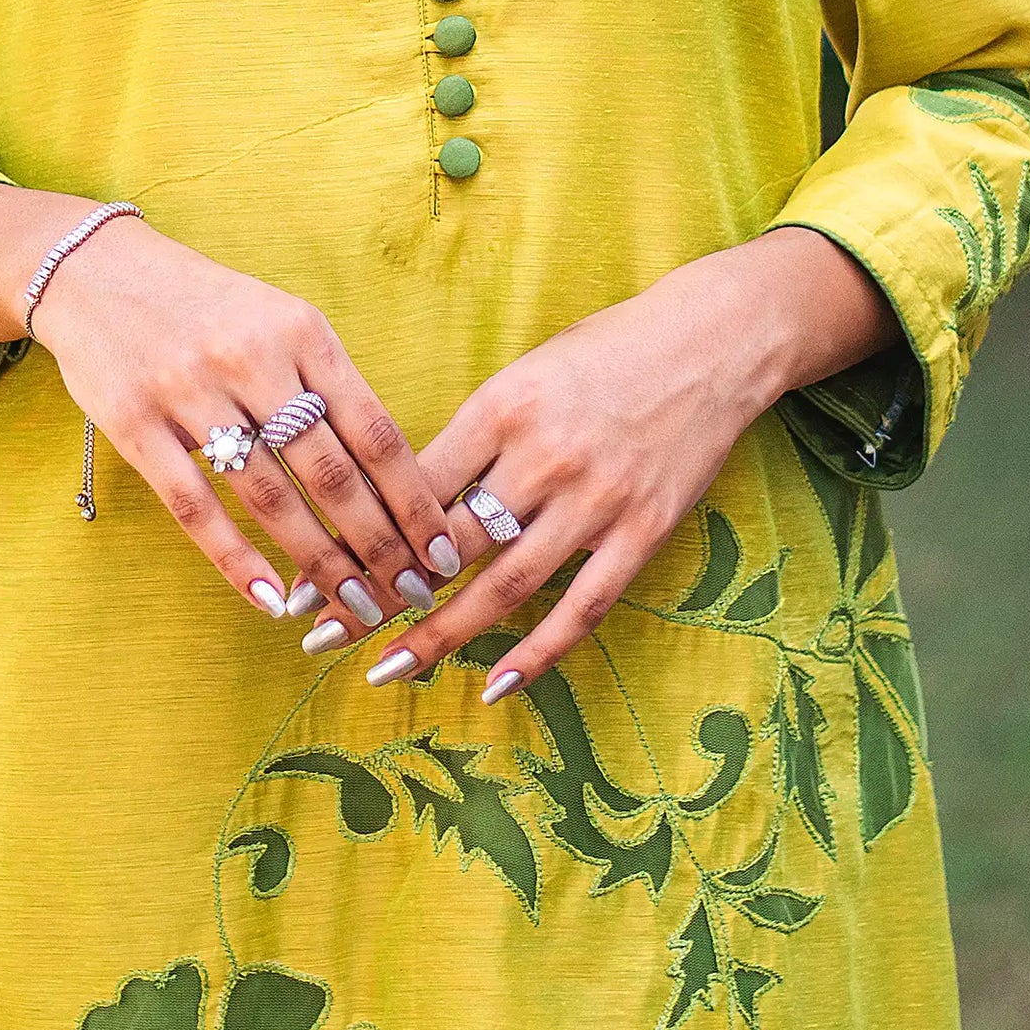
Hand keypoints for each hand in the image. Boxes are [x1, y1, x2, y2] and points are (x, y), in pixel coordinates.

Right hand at [27, 206, 463, 632]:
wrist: (97, 271)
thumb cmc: (208, 307)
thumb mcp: (279, 320)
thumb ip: (328, 384)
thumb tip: (391, 474)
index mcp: (301, 332)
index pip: (375, 431)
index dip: (414, 501)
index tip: (444, 551)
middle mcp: (252, 359)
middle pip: (332, 472)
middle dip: (380, 546)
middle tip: (412, 597)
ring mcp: (190, 391)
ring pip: (271, 496)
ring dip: (319, 562)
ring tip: (353, 607)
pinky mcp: (135, 424)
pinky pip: (194, 505)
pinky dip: (237, 559)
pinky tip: (271, 599)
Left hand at [366, 229, 895, 700]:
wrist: (711, 342)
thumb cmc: (606, 349)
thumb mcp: (526, 371)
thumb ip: (476, 432)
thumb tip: (410, 496)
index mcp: (504, 406)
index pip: (417, 486)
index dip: (364, 534)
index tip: (319, 571)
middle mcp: (545, 457)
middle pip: (449, 544)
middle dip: (382, 594)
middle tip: (327, 633)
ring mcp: (596, 501)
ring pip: (505, 586)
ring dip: (441, 635)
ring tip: (388, 670)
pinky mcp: (641, 532)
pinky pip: (582, 607)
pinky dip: (537, 654)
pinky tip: (495, 687)